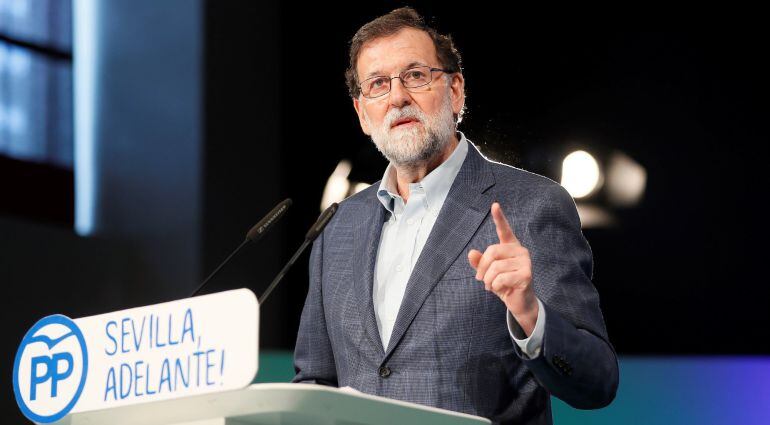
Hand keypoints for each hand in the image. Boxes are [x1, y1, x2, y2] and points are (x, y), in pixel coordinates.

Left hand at [468, 202, 538, 335]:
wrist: (518, 301)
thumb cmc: (503, 283)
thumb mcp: (487, 272)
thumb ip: (479, 263)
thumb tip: (471, 253)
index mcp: (510, 246)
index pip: (504, 230)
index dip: (499, 217)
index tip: (494, 205)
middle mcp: (520, 250)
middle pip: (492, 252)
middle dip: (482, 268)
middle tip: (481, 279)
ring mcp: (525, 261)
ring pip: (495, 267)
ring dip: (488, 280)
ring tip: (491, 286)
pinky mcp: (527, 274)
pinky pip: (501, 278)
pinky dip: (495, 286)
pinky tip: (501, 289)